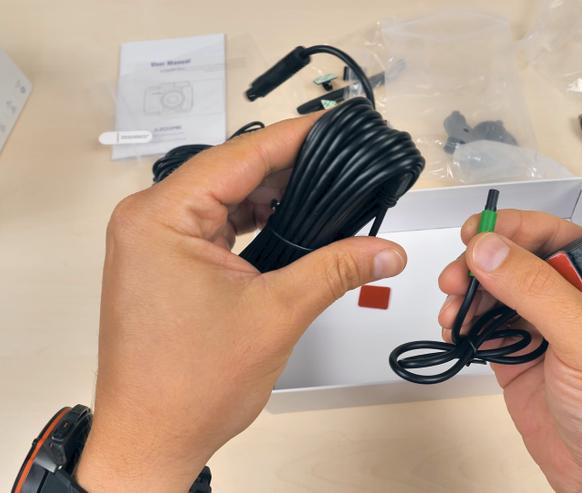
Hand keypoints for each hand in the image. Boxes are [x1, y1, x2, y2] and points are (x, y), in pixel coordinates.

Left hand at [75, 115, 407, 491]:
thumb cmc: (186, 388)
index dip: (295, 138)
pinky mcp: (167, 264)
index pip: (240, 155)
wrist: (153, 441)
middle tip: (343, 163)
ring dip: (274, 198)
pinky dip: (255, 223)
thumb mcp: (276, 314)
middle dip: (291, 170)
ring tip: (327, 194)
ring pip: (227, 199)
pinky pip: (218, 226)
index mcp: (160, 217)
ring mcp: (155, 243)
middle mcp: (149, 221)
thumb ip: (337, 268)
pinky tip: (293, 225)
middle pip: (233, 172)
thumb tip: (385, 249)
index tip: (335, 126)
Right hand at [438, 210, 581, 491]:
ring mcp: (544, 331)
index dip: (517, 227)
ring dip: (468, 292)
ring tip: (452, 305)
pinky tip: (455, 328)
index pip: (557, 234)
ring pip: (496, 291)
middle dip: (483, 260)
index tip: (479, 230)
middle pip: (519, 259)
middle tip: (457, 273)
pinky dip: (464, 323)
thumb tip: (490, 250)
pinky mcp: (519, 359)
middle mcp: (574, 302)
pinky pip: (484, 327)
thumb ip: (537, 291)